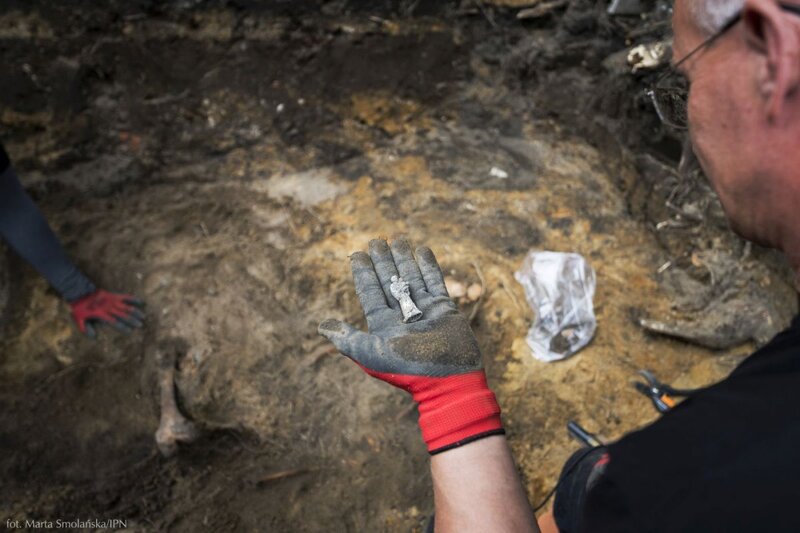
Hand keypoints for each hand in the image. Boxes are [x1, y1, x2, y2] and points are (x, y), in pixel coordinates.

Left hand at [69, 289, 144, 337]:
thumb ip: (85, 328)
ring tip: (142, 316)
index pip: (114, 322)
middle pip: (122, 315)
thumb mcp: (79, 319)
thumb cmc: (80, 308)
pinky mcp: (113, 295)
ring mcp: (112, 301)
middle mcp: (108, 307)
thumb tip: (94, 337)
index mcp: (101, 314)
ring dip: (134, 312)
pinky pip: (125, 297)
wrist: (80, 293)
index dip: (122, 327)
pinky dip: (133, 299)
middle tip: (140, 325)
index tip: (129, 332)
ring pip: (125, 306)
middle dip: (131, 320)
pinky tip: (141, 302)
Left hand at [319, 239, 503, 453]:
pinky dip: (428, 265)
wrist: (447, 379)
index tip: (357, 254)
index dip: (363, 273)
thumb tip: (321, 327)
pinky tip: (421, 249)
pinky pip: (434, 281)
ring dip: (403, 259)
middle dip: (382, 261)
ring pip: (411, 278)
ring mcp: (424, 310)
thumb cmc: (407, 369)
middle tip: (376, 240)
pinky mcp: (444, 308)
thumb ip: (348, 339)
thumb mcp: (372, 354)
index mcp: (384, 325)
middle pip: (389, 281)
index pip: (370, 293)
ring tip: (396, 239)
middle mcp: (402, 316)